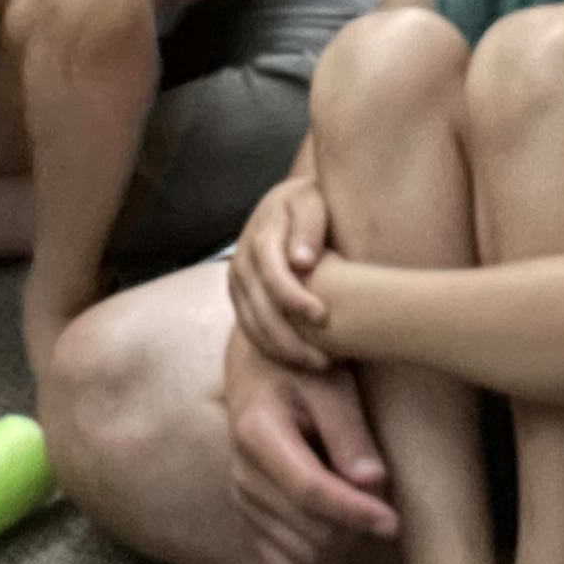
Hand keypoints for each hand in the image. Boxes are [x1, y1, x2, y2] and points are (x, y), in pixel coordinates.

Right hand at [221, 328, 398, 563]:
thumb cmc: (301, 373)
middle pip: (309, 531)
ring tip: (357, 503)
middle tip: (379, 494)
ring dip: (341, 541)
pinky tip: (335, 525)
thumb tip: (372, 482)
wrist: (258, 375)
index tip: (393, 522)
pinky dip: (318, 555)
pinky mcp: (250, 520)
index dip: (354, 511)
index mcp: (258, 434)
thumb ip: (349, 432)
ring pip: (303, 556)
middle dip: (354, 524)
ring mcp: (242, 502)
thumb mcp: (331, 386)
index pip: (309, 490)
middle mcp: (243, 475)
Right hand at [226, 177, 336, 369]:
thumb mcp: (311, 199)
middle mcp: (242, 263)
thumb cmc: (308, 201)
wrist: (285, 204)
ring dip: (283, 350)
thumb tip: (301, 261)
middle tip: (326, 359)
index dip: (293, 297)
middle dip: (291, 339)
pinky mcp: (240, 298)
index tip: (321, 315)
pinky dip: (273, 349)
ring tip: (319, 364)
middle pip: (259, 310)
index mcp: (260, 237)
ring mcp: (238, 283)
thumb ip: (308, 224)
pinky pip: (251, 330)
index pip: (271, 272)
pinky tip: (300, 359)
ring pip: (252, 326)